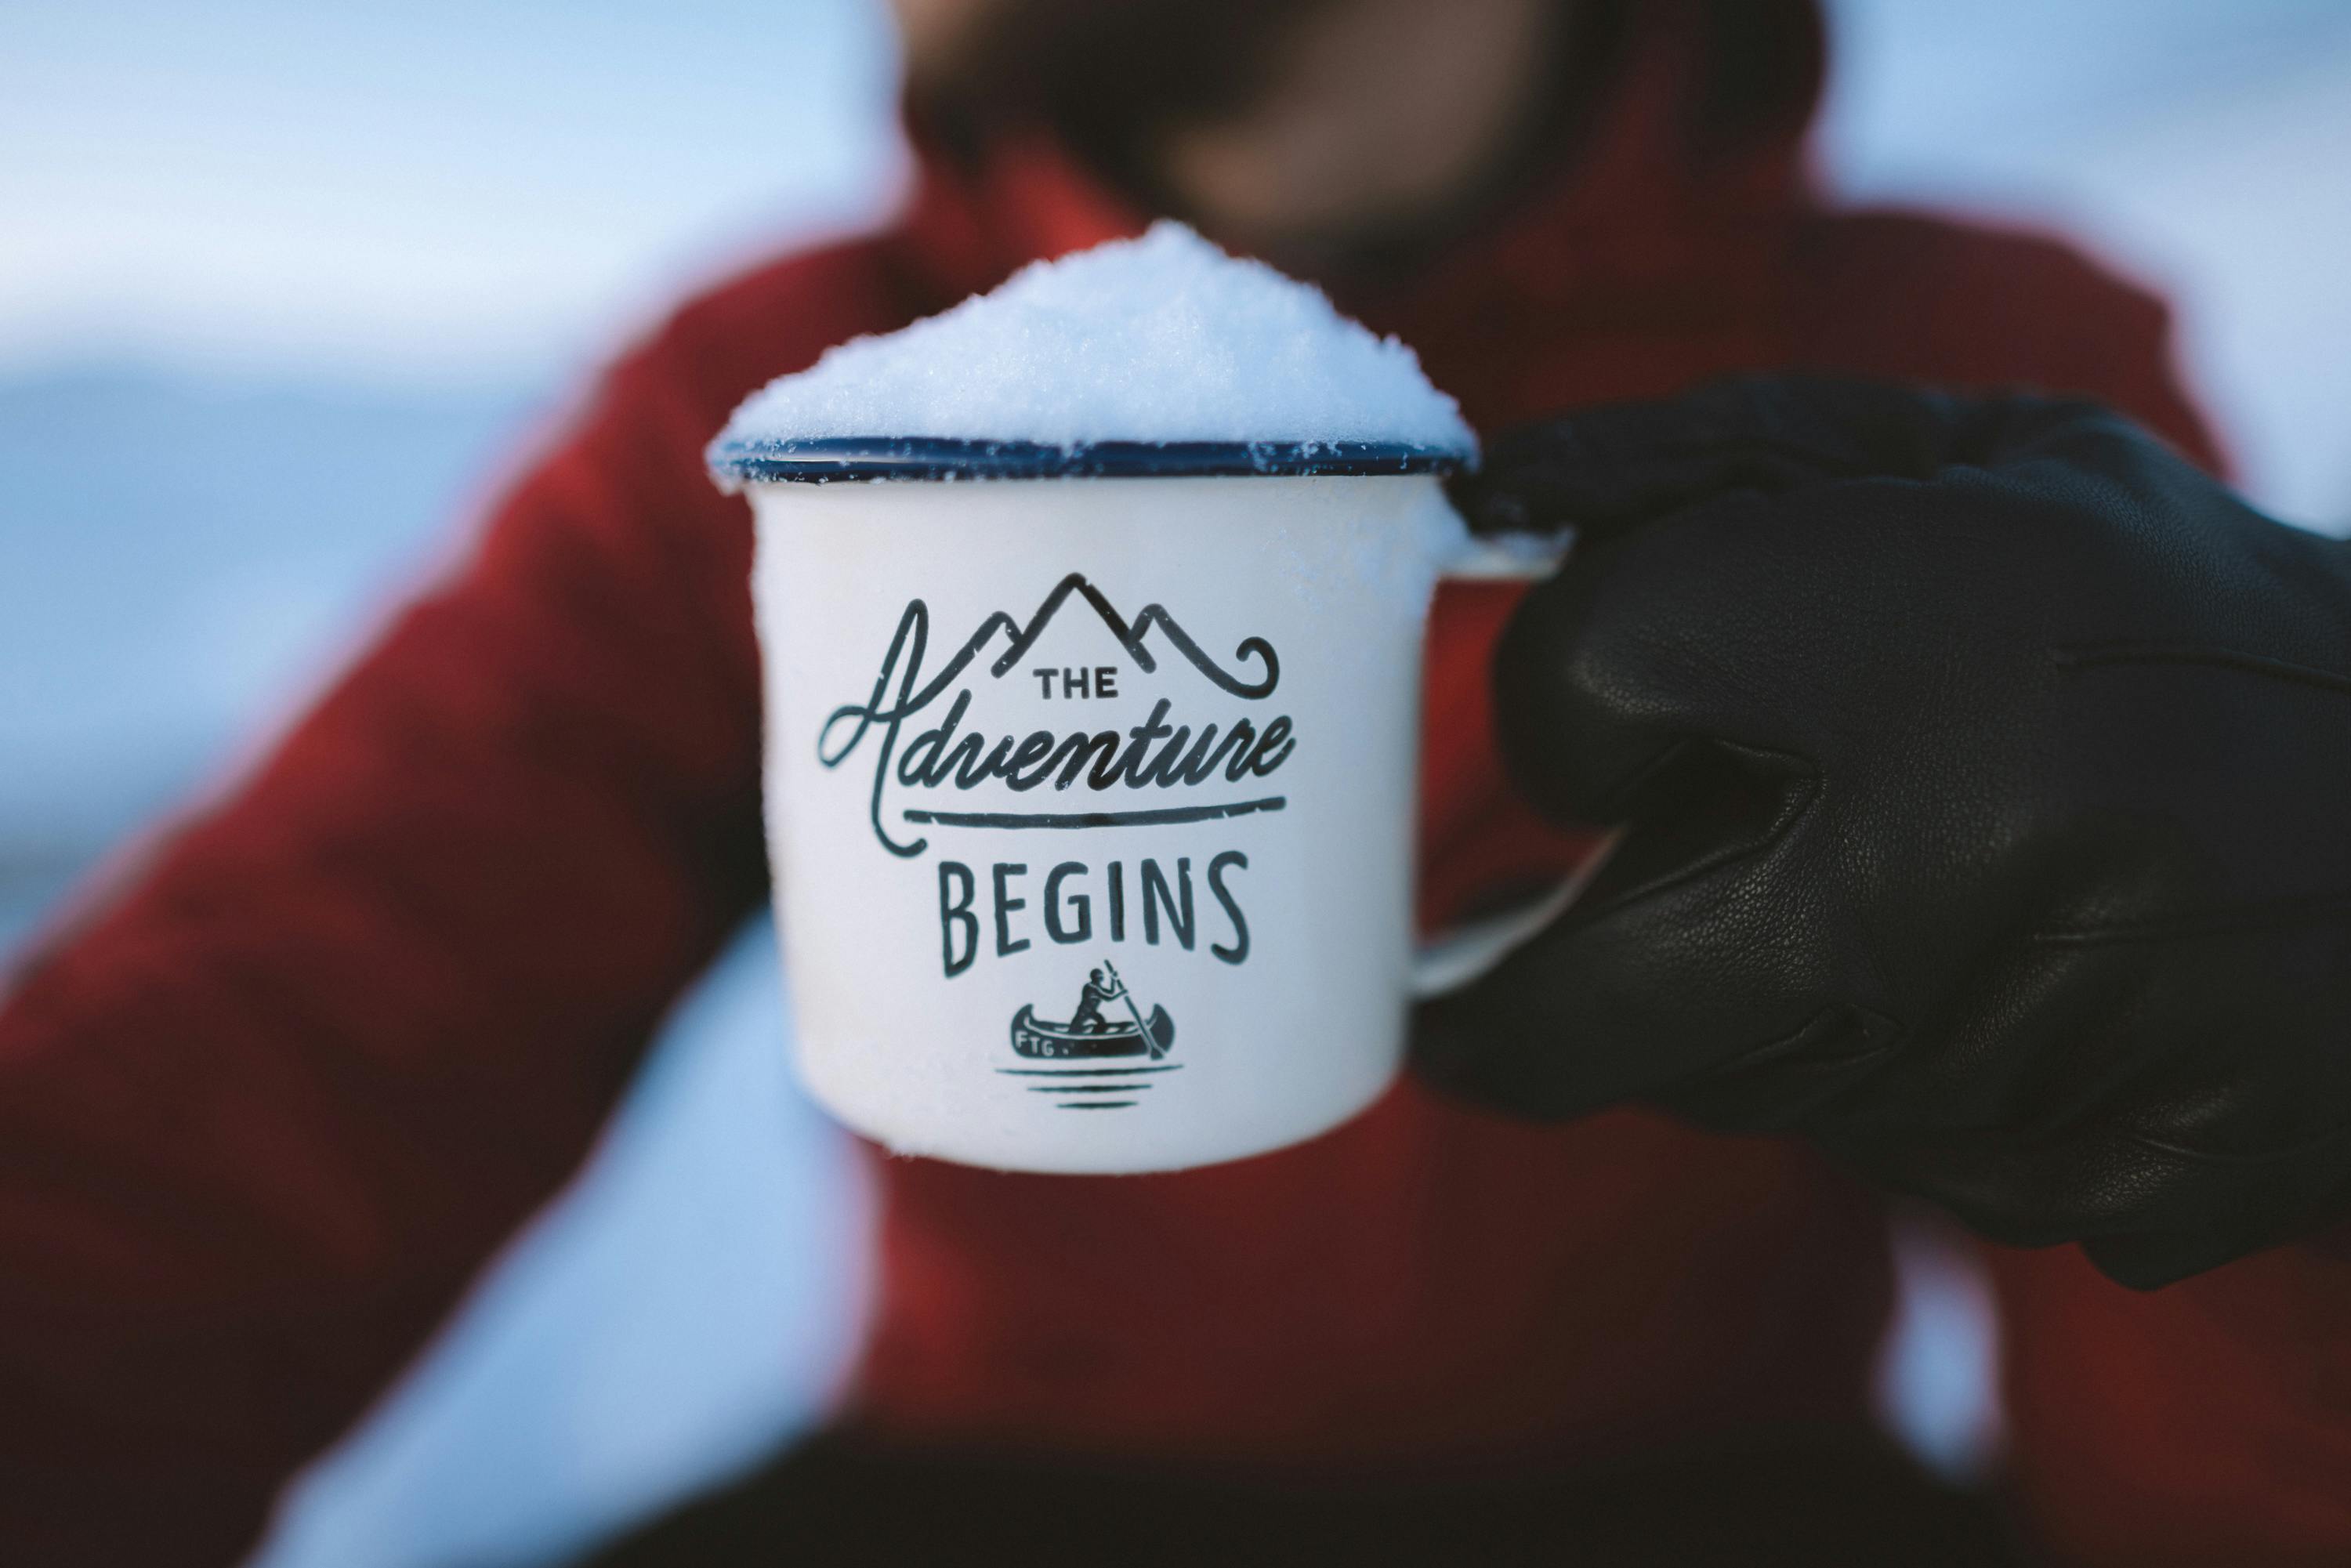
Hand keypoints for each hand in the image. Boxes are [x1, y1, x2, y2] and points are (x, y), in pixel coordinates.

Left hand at [1418, 375, 2350, 1287]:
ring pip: (1717, 1081)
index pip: (1583, 679)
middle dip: (1525, 985)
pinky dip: (1883, 1076)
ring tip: (1878, 890)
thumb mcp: (1969, 464)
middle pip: (1576, 1000)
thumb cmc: (2184, 612)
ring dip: (1733, 1002)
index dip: (1566, 696)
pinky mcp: (2102, 1192)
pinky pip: (1873, 1154)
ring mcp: (2029, 1065)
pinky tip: (1995, 983)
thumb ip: (1704, 465)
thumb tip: (1476, 502)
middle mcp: (1965, 866)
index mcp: (1935, 636)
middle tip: (1510, 961)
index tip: (1603, 713)